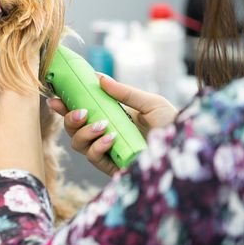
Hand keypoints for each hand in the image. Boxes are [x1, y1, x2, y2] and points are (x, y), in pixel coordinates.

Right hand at [48, 74, 176, 175]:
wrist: (188, 146)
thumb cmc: (173, 124)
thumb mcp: (150, 103)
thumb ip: (124, 93)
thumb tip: (100, 77)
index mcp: (112, 118)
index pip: (82, 113)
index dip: (65, 107)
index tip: (55, 99)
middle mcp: (106, 135)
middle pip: (73, 129)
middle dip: (70, 119)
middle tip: (81, 112)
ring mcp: (108, 152)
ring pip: (78, 144)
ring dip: (84, 132)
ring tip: (103, 125)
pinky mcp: (113, 167)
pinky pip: (93, 158)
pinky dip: (97, 147)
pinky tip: (110, 139)